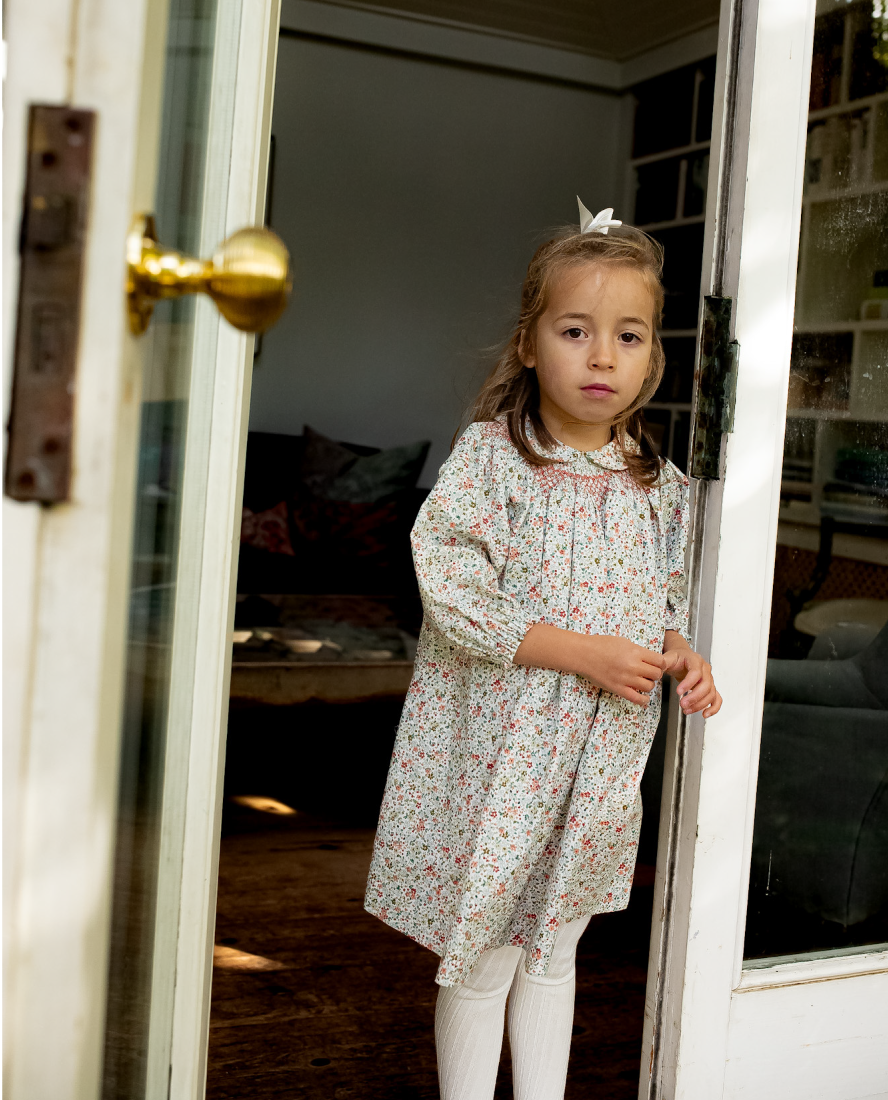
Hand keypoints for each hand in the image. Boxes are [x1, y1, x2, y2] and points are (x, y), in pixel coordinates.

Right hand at [514, 625, 666, 706]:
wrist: (583, 654)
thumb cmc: (600, 645)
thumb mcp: (623, 642)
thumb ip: (638, 651)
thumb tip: (649, 659)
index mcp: (635, 652)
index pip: (660, 661)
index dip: (661, 663)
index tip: (657, 664)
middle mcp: (633, 666)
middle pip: (656, 674)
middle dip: (655, 673)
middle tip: (649, 672)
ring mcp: (626, 679)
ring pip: (649, 687)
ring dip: (648, 684)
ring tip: (642, 681)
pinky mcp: (618, 689)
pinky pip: (637, 699)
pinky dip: (643, 700)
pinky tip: (643, 697)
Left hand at [662, 635, 721, 717]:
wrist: (684, 657)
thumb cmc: (677, 658)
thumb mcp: (669, 657)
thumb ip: (663, 662)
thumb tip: (658, 668)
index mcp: (696, 660)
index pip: (696, 672)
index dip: (688, 683)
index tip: (678, 692)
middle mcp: (706, 670)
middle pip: (706, 685)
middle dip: (694, 697)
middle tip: (682, 704)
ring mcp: (710, 680)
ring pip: (711, 694)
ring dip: (699, 704)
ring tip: (686, 710)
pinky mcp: (710, 688)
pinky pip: (717, 699)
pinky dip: (714, 708)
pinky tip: (705, 714)